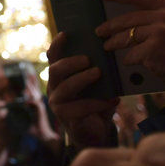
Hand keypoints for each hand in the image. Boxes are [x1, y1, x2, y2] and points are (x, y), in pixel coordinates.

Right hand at [46, 31, 118, 149]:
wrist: (96, 131)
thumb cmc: (96, 102)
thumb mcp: (98, 85)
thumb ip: (99, 71)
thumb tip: (111, 55)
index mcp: (60, 76)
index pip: (53, 57)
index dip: (57, 45)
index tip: (66, 33)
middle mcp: (55, 88)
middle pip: (55, 70)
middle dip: (70, 63)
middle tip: (88, 59)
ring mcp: (58, 104)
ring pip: (64, 88)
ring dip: (81, 79)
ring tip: (98, 73)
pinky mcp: (67, 118)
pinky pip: (79, 108)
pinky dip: (96, 103)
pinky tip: (112, 100)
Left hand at [95, 0, 164, 87]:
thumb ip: (163, 17)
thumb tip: (135, 19)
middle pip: (128, 19)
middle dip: (110, 26)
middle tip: (100, 31)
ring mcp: (159, 32)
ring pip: (126, 37)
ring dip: (114, 42)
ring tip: (107, 46)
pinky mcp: (154, 49)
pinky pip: (132, 54)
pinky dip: (129, 60)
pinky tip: (129, 62)